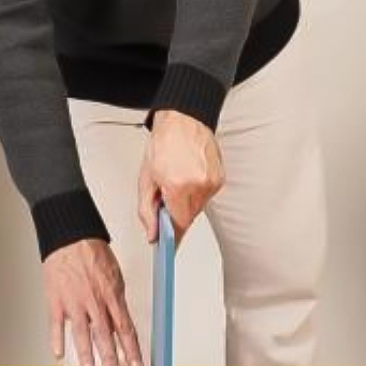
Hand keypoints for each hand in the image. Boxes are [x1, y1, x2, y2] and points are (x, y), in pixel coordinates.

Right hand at [42, 238, 144, 365]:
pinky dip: (57, 340)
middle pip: (105, 335)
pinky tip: (59, 353)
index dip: (131, 349)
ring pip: (82, 333)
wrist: (70, 237)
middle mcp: (94, 301)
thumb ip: (116, 302)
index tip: (136, 365)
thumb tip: (119, 323)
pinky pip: (56, 324)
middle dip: (111, 358)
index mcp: (111, 295)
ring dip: (87, 354)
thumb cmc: (92, 253)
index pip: (125, 328)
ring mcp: (74, 302)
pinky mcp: (56, 300)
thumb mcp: (114, 275)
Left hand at [138, 109, 224, 242]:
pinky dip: (196, 192)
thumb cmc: (164, 143)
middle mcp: (198, 186)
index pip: (178, 225)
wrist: (183, 120)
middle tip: (166, 196)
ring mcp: (212, 182)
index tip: (169, 245)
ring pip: (198, 208)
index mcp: (178, 186)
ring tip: (177, 181)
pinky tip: (188, 177)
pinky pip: (206, 196)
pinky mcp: (220, 178)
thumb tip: (152, 233)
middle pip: (188, 217)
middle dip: (176, 214)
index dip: (171, 236)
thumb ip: (147, 210)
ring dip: (186, 202)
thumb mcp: (146, 178)